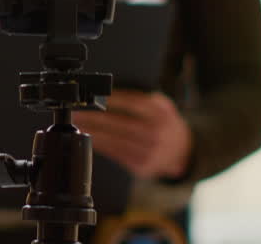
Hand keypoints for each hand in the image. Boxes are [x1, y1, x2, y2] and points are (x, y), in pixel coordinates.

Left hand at [73, 90, 191, 179]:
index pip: (132, 103)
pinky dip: (101, 146)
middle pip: (119, 124)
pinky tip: (90, 139)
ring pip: (115, 141)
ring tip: (78, 124)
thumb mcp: (162, 105)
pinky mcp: (141, 166)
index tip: (92, 97)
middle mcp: (155, 133)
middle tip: (77, 112)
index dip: (111, 100)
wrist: (183, 153)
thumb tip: (111, 92)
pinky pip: (116, 155)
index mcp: (160, 114)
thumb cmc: (165, 124)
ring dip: (93, 133)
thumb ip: (142, 97)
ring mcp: (148, 152)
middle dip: (95, 118)